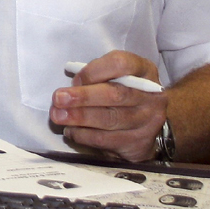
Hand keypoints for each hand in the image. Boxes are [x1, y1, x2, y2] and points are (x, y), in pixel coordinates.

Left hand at [50, 50, 167, 162]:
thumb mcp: (116, 76)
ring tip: (58, 116)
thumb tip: (71, 87)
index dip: (94, 70)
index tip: (75, 79)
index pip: (121, 64)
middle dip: (83, 97)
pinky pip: (106, 140)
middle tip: (58, 99)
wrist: (145, 124)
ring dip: (79, 117)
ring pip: (110, 119)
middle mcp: (151, 96)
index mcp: (144, 71)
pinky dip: (84, 135)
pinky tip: (71, 130)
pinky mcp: (139, 144)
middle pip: (115, 94)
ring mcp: (148, 122)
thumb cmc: (123, 91)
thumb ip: (97, 75)